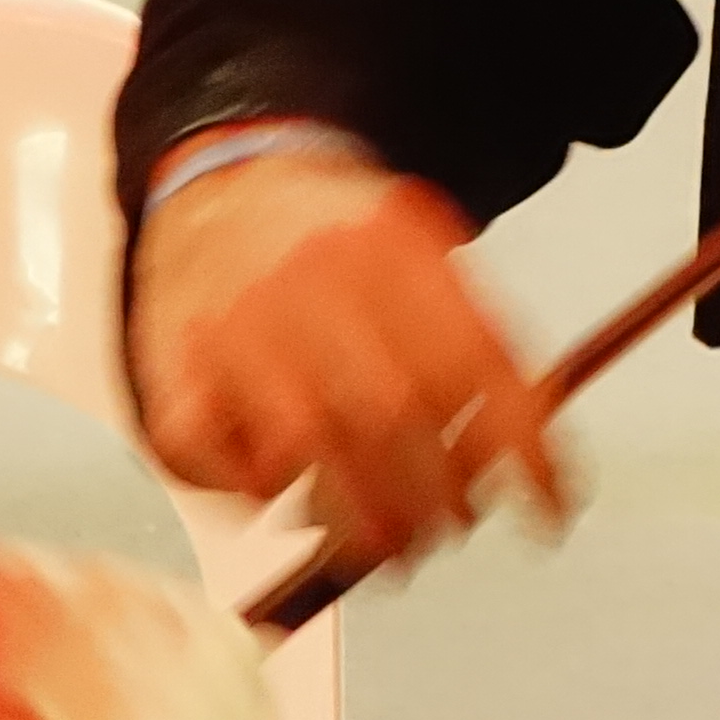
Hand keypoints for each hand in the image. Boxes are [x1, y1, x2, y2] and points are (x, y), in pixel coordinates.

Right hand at [128, 131, 567, 574]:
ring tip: (382, 541)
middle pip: (391, 412)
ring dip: (354, 520)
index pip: (476, 357)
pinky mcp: (169, 363)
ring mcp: (232, 320)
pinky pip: (209, 457)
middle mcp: (310, 274)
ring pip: (301, 448)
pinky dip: (251, 496)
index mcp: (392, 240)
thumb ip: (477, 336)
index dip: (521, 448)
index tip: (549, 510)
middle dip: (435, 499)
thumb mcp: (421, 250)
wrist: (225, 177)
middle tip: (448, 526)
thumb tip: (529, 459)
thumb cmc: (336, 242)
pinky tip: (284, 493)